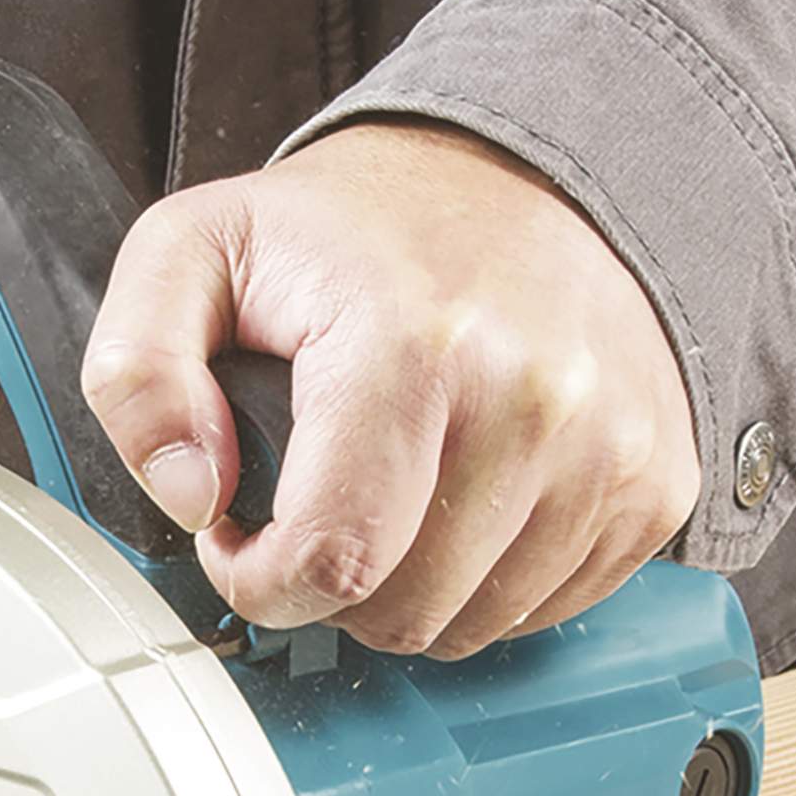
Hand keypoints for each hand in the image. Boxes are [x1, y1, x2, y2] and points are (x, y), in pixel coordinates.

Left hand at [80, 121, 701, 653]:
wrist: (539, 167)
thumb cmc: (364, 228)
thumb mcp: (198, 251)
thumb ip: (139, 370)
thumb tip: (191, 497)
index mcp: (413, 347)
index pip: (330, 563)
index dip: (260, 579)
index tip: (244, 532)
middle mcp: (533, 402)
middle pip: (398, 612)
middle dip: (333, 583)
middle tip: (319, 499)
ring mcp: (610, 450)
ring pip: (473, 627)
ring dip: (413, 586)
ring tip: (395, 489)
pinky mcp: (656, 484)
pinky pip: (547, 610)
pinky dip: (491, 580)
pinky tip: (467, 498)